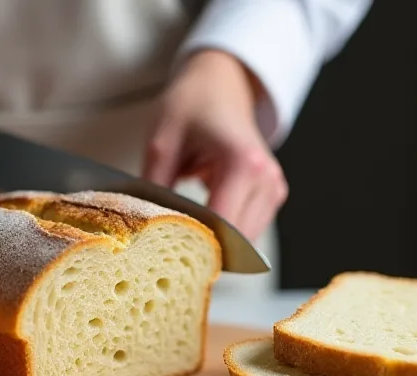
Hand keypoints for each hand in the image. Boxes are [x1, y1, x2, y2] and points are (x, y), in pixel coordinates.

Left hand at [143, 50, 287, 241]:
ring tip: (185, 230)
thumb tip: (143, 230)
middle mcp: (267, 180)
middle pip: (236, 242)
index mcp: (243, 164)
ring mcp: (273, 189)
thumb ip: (154, 189)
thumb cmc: (193, 104)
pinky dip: (226, 234)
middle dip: (203, 249)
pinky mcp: (272, 195)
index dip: (193, 246)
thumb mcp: (162, 143)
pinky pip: (248, 231)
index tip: (163, 252)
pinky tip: (202, 222)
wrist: (221, 83)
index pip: (222, 228)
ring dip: (216, 243)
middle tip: (168, 246)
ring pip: (244, 243)